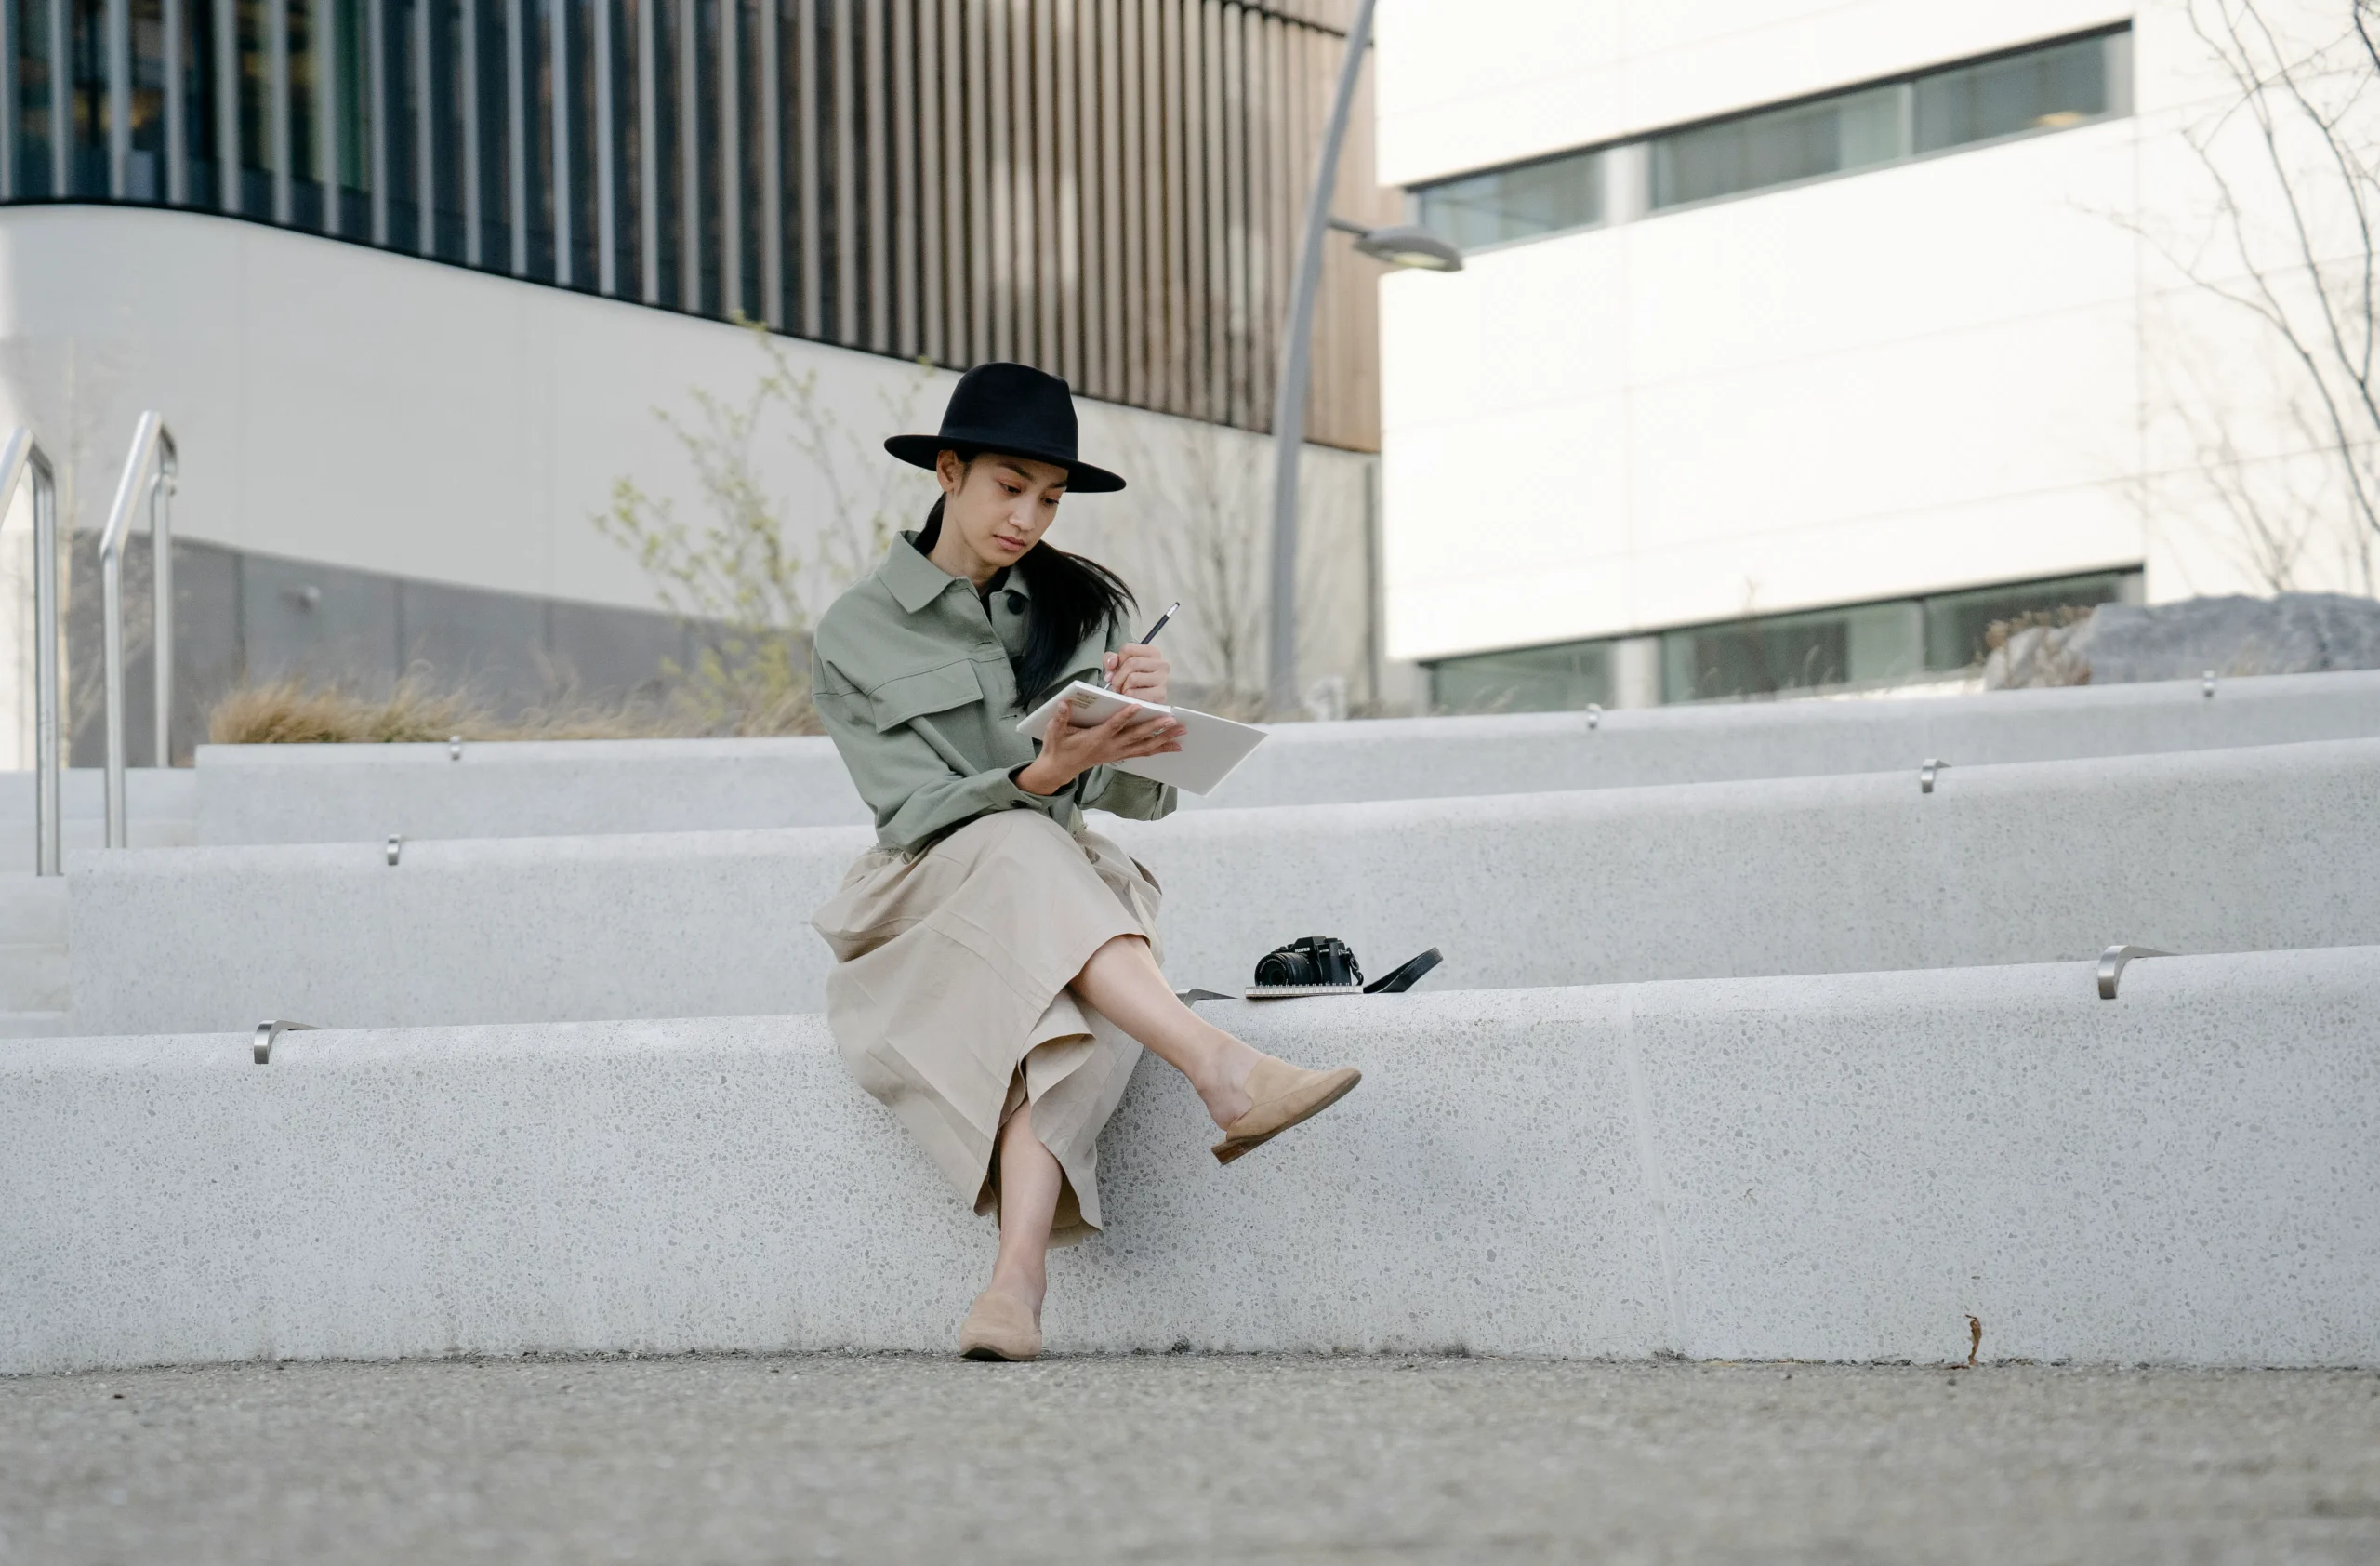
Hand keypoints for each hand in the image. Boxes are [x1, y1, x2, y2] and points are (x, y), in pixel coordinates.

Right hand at [1015, 700, 1184, 794]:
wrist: (1060, 769)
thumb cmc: (1058, 748)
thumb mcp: (1054, 731)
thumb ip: (1060, 717)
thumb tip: (1064, 703)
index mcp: (1095, 739)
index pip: (1113, 725)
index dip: (1125, 716)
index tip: (1138, 705)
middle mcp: (1110, 747)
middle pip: (1136, 737)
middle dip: (1156, 728)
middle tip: (1172, 720)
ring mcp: (1117, 753)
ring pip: (1144, 746)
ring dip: (1164, 739)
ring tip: (1181, 733)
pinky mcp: (1119, 755)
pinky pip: (1142, 752)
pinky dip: (1159, 749)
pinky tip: (1174, 746)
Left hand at [1103, 643, 1169, 703]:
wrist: (1144, 703)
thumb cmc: (1133, 682)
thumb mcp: (1120, 666)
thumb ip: (1111, 659)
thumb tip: (1111, 663)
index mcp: (1152, 652)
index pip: (1127, 649)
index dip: (1118, 661)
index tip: (1117, 670)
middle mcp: (1161, 663)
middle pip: (1131, 663)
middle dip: (1118, 677)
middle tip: (1116, 685)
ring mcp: (1163, 679)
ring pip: (1133, 679)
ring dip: (1123, 688)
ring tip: (1124, 691)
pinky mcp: (1160, 695)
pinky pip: (1135, 694)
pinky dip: (1128, 697)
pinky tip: (1130, 698)